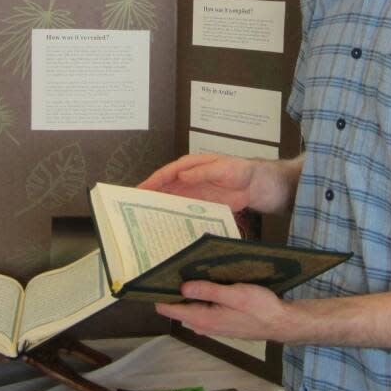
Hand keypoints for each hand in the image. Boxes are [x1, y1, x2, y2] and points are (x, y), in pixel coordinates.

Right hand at [137, 153, 298, 214]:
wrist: (258, 185)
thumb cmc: (242, 170)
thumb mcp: (225, 168)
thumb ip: (203, 171)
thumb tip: (182, 174)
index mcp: (191, 165)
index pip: (168, 172)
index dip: (153, 181)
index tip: (139, 190)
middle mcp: (188, 178)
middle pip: (164, 187)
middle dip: (149, 195)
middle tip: (132, 207)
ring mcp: (193, 192)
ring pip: (170, 199)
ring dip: (158, 207)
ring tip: (142, 219)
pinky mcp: (199, 204)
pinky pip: (182, 209)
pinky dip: (172, 216)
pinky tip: (165, 225)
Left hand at [156, 280, 295, 340]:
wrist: (281, 322)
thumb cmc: (260, 308)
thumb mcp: (234, 295)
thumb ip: (207, 291)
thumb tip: (181, 288)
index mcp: (202, 319)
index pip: (169, 309)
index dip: (159, 293)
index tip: (153, 275)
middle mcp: (203, 325)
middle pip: (178, 305)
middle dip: (174, 287)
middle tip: (172, 263)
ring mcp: (211, 324)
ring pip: (191, 305)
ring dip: (189, 289)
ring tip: (187, 266)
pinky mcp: (220, 320)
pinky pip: (203, 306)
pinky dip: (202, 294)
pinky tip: (208, 279)